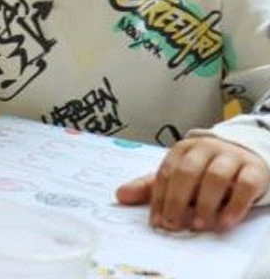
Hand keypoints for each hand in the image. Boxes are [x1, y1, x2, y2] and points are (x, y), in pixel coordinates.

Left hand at [115, 136, 268, 231]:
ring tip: (199, 224)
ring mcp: (230, 157)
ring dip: (206, 203)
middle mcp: (205, 149)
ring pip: (216, 177)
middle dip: (178, 199)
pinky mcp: (254, 169)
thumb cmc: (205, 170)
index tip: (157, 221)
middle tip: (174, 223)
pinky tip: (225, 222)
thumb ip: (151, 187)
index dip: (159, 198)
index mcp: (182, 150)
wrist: (245, 158)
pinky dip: (235, 205)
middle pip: (187, 172)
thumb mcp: (178, 176)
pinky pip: (245, 185)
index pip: (166, 173)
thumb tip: (120, 196)